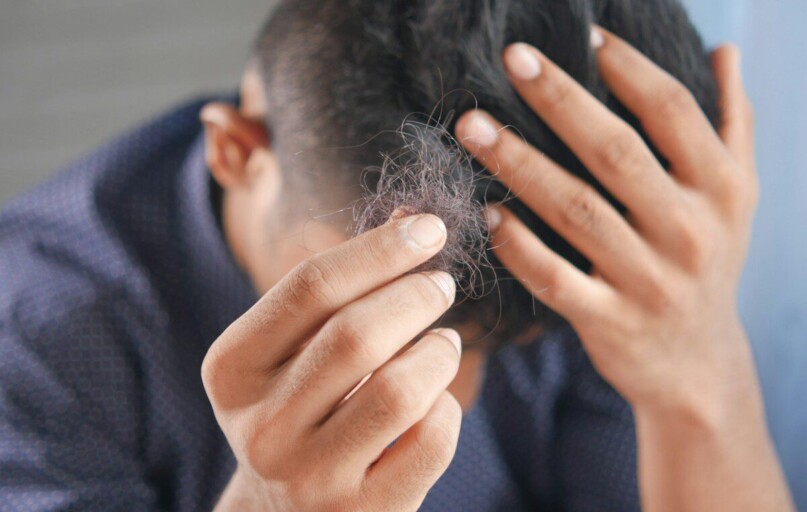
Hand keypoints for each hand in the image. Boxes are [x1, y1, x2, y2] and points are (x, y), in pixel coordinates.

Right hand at [203, 215, 462, 510]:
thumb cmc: (298, 407)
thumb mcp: (293, 350)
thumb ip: (342, 288)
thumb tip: (413, 221)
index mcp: (233, 369)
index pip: (310, 287)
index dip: (379, 249)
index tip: (429, 228)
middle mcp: (262, 426)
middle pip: (356, 334)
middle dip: (415, 295)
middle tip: (441, 284)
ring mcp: (310, 477)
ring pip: (400, 391)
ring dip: (439, 352)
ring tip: (445, 342)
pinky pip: (431, 441)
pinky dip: (448, 407)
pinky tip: (436, 400)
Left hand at [455, 28, 792, 510]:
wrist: (698, 364)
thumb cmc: (707, 263)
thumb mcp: (735, 198)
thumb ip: (733, 124)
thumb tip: (725, 51)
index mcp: (721, 189)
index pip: (673, 113)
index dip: (628, 68)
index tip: (584, 33)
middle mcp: (689, 231)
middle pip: (616, 152)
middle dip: (559, 101)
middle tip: (511, 59)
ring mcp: (648, 280)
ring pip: (575, 210)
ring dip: (519, 164)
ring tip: (472, 127)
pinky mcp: (609, 322)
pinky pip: (555, 278)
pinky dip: (518, 245)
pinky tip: (487, 213)